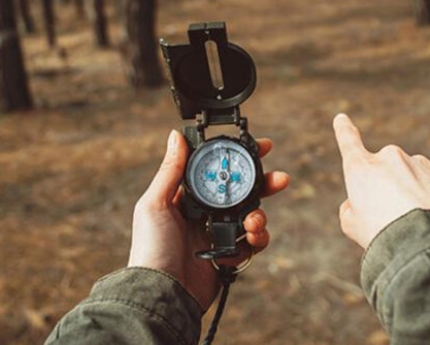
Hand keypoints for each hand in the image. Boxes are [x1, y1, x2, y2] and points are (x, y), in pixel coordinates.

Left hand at [128, 130, 289, 309]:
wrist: (162, 294)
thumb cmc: (150, 249)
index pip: (216, 171)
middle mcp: (204, 214)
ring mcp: (217, 235)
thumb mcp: (155, 204)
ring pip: (251, 216)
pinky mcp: (228, 257)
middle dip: (262, 185)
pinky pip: (252, 244)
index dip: (237, 159)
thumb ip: (170, 170)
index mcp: (186, 197)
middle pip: (240, 192)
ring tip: (254, 222)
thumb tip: (175, 136)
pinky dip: (257, 240)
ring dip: (259, 216)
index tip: (258, 147)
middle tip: (279, 179)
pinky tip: (250, 240)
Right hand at [333, 114, 429, 249]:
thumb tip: (363, 201)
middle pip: (384, 170)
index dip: (344, 130)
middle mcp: (388, 157)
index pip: (348, 142)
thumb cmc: (383, 236)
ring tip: (416, 221)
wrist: (427, 244)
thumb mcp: (352, 225)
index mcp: (361, 168)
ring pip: (410, 175)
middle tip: (393, 217)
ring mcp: (416, 162)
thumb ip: (352, 206)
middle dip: (387, 186)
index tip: (342, 118)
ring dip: (411, 191)